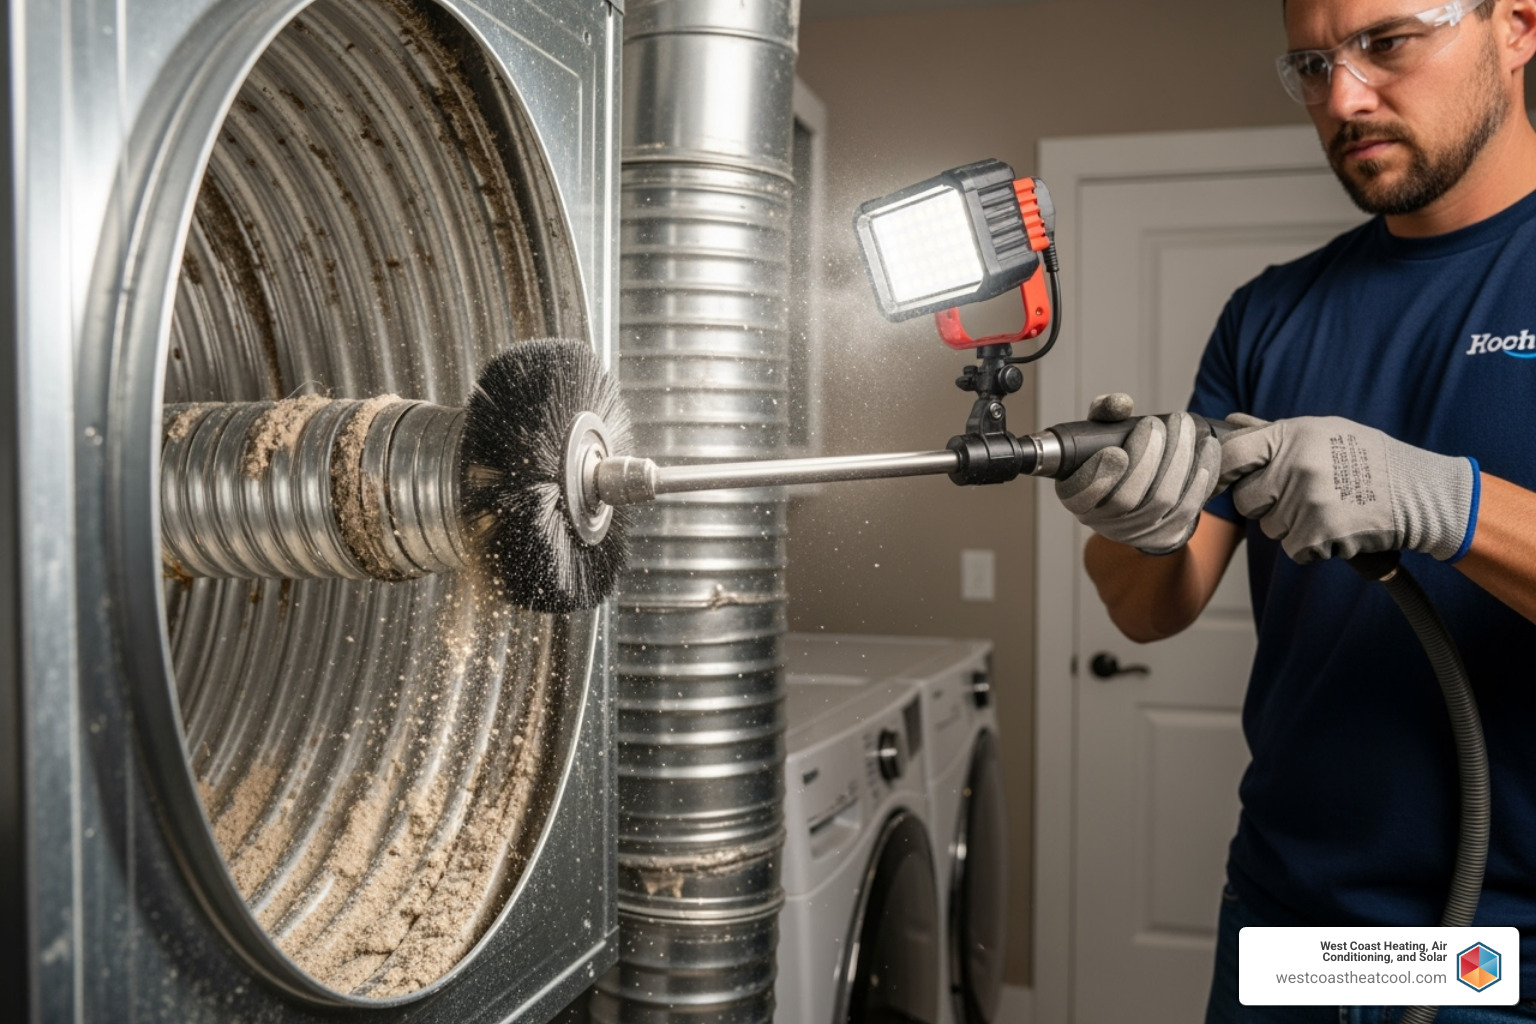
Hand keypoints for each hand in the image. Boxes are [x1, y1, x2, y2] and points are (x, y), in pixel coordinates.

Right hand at [1055, 394, 1221, 555]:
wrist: (1137, 500)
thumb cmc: (1114, 459)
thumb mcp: (1100, 435)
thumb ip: (1104, 416)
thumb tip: (1121, 404)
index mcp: (1077, 498)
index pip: (1081, 495)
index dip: (1099, 476)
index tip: (1117, 450)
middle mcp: (1103, 522)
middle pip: (1127, 497)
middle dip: (1147, 456)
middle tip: (1158, 424)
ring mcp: (1136, 532)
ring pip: (1161, 500)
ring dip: (1178, 459)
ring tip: (1184, 427)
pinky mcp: (1166, 535)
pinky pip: (1188, 508)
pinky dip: (1200, 477)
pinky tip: (1206, 449)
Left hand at [1218, 414, 1477, 563]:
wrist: (1419, 494)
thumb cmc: (1368, 460)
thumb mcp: (1323, 432)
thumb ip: (1272, 432)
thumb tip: (1231, 423)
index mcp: (1291, 436)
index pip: (1232, 454)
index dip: (1222, 471)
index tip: (1222, 481)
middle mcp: (1294, 466)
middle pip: (1245, 500)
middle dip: (1265, 504)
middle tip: (1300, 496)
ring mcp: (1304, 501)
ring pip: (1270, 527)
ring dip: (1292, 526)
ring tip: (1329, 508)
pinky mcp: (1317, 534)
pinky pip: (1293, 549)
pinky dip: (1312, 546)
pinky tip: (1337, 527)